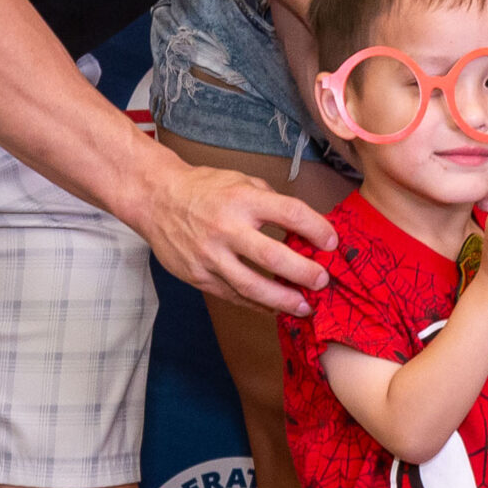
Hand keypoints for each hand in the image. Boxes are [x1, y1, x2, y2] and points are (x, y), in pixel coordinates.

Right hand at [137, 161, 335, 315]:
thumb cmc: (202, 187)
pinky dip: (256, 304)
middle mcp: (227, 228)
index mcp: (242, 199)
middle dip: (304, 272)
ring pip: (252, 286)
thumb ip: (269, 200)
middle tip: (322, 281)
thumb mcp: (240, 180)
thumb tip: (300, 224)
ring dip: (282, 300)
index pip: (289, 213)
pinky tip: (274, 308)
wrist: (155, 198)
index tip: (332, 242)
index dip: (316, 229)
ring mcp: (210, 255)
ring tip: (304, 307)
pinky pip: (232, 295)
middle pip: (273, 256)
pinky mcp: (198, 275)